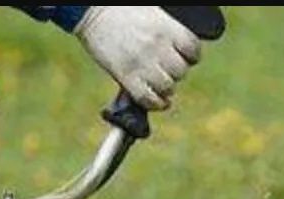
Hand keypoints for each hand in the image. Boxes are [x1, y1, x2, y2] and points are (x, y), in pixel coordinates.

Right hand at [75, 7, 201, 110]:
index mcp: (166, 28)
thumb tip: (178, 52)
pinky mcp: (126, 76)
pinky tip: (158, 102)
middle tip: (166, 69)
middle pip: (181, 72)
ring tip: (159, 83)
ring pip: (168, 88)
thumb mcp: (152, 14)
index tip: (185, 58)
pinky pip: (148, 99)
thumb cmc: (121, 10)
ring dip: (166, 88)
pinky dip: (155, 104)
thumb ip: (168, 32)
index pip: (193, 50)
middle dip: (176, 73)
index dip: (191, 57)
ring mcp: (142, 63)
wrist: (90, 11)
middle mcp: (157, 47)